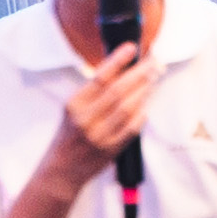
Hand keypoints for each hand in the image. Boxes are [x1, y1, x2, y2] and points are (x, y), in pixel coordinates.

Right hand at [45, 43, 161, 189]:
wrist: (61, 169)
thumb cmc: (69, 135)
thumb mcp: (74, 110)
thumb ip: (94, 92)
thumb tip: (120, 68)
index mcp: (74, 105)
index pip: (98, 77)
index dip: (117, 61)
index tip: (131, 47)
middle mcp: (85, 119)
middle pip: (117, 90)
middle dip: (139, 73)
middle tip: (154, 61)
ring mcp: (99, 135)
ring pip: (127, 108)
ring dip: (144, 90)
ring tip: (154, 77)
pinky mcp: (111, 149)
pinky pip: (131, 128)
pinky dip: (141, 114)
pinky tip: (147, 103)